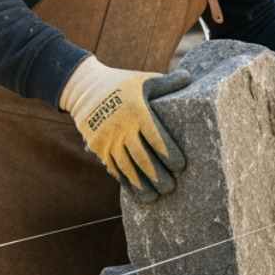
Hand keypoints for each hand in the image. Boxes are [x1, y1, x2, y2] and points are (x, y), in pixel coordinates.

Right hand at [60, 57, 190, 201]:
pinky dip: (126, 181)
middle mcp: (122, 128)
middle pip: (143, 157)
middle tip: (171, 188)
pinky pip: (113, 168)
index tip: (181, 166)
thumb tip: (190, 77)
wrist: (84, 88)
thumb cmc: (121, 84)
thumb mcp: (143, 80)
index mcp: (138, 112)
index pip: (157, 138)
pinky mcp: (98, 147)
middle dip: (158, 175)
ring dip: (142, 184)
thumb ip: (167, 83)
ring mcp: (108, 139)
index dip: (169, 154)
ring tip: (156, 197)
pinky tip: (137, 191)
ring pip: (127, 167)